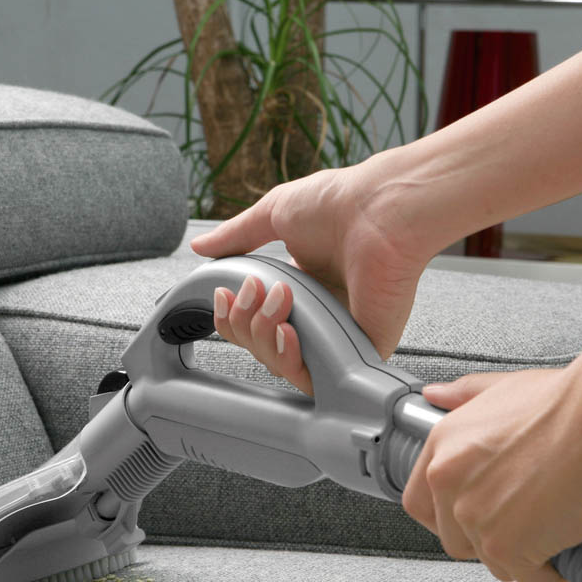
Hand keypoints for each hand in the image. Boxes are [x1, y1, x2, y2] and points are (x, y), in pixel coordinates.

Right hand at [190, 164, 428, 396]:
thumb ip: (236, 236)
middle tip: (255, 291)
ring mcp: (337, 333)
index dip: (231, 314)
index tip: (225, 293)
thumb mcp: (274, 214)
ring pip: (280, 363)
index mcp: (302, 285)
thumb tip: (201, 248)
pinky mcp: (358, 349)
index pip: (254, 319)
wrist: (380, 210)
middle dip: (243, 322)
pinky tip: (288, 333)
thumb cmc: (340, 203)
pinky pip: (314, 377)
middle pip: (259, 344)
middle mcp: (318, 312)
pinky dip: (291, 360)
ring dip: (263, 335)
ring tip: (279, 301)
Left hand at [403, 368, 581, 581]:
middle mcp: (449, 486)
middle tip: (528, 521)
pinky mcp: (508, 548)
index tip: (471, 521)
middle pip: (458, 542)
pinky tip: (572, 547)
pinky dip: (555, 574)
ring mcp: (476, 520)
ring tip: (556, 528)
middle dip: (492, 539)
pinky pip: (531, 581)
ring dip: (527, 556)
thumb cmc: (560, 402)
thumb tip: (434, 396)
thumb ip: (463, 396)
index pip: (420, 505)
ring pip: (496, 563)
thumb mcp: (499, 387)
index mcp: (442, 451)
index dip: (447, 519)